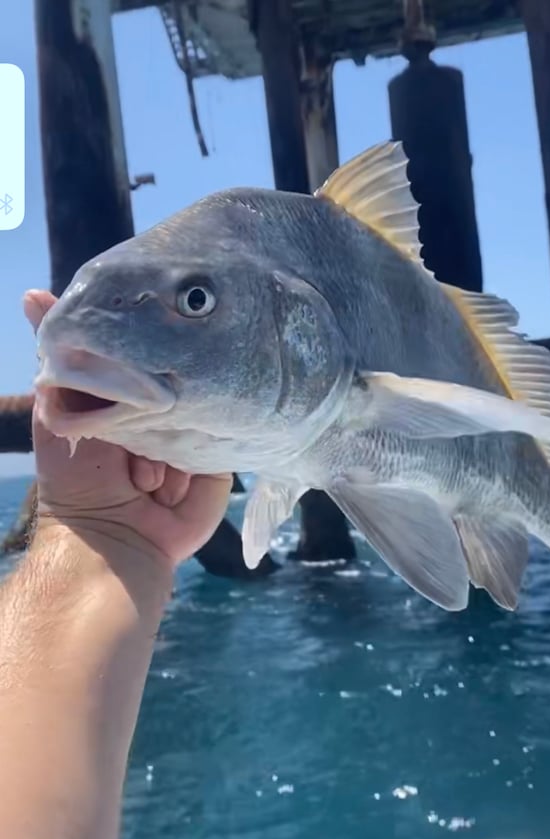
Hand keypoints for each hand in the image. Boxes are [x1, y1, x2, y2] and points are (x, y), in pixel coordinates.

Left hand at [26, 290, 231, 570]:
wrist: (116, 540)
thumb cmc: (79, 475)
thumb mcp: (59, 407)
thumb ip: (59, 356)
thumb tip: (34, 294)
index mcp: (127, 398)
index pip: (141, 357)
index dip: (137, 357)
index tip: (134, 358)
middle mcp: (163, 414)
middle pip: (175, 378)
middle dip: (152, 407)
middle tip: (123, 458)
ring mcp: (193, 436)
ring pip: (198, 409)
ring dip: (168, 444)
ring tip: (143, 481)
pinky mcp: (220, 462)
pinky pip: (222, 439)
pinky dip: (199, 456)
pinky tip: (175, 482)